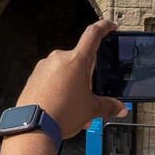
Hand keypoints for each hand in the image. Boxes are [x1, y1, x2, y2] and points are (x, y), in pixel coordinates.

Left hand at [15, 20, 129, 136]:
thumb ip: (109, 106)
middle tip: (91, 95)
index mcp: (77, 60)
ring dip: (73, 85)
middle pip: (79, 60)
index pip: (93, 34)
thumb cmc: (62, 114)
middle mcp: (59, 58)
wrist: (33, 127)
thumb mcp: (92, 110)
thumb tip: (120, 108)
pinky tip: (62, 107)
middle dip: (87, 77)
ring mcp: (44, 66)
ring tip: (76, 108)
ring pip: (65, 71)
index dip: (104, 27)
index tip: (110, 26)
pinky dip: (59, 89)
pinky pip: (51, 78)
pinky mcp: (34, 77)